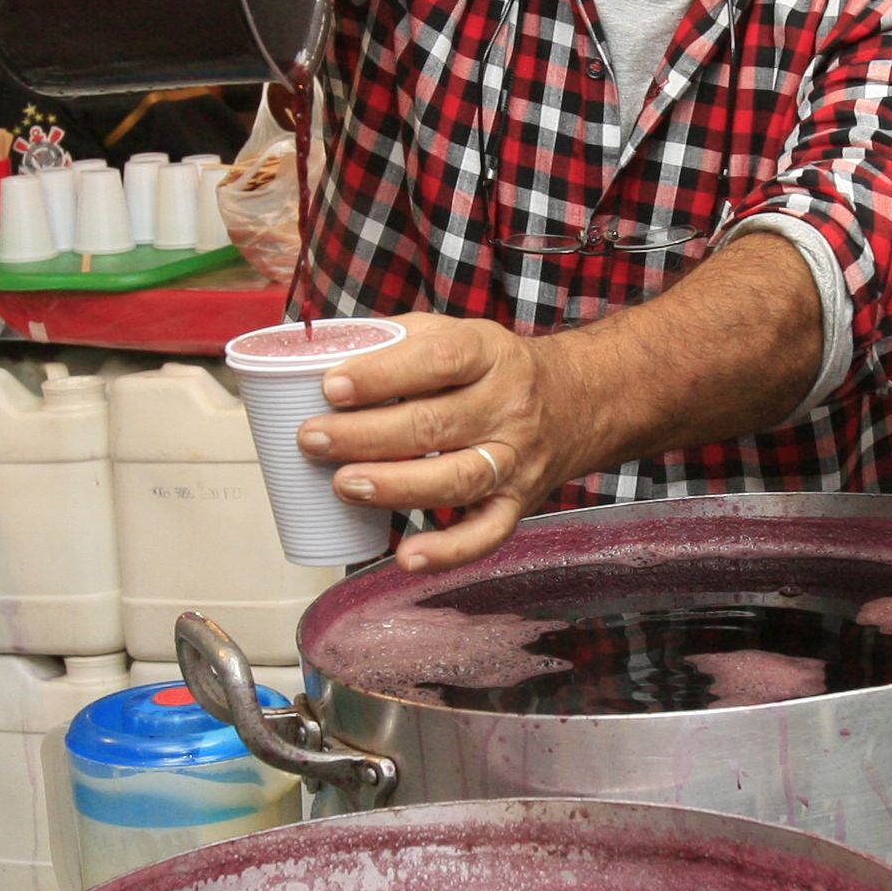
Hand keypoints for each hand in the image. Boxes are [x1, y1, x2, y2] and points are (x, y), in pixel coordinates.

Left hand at [297, 315, 580, 571]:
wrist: (579, 401)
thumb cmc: (493, 368)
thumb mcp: (455, 333)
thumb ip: (395, 341)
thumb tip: (317, 356)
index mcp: (488, 354)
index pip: (437, 360)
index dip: (382, 375)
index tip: (331, 387)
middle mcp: (507, 407)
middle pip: (435, 424)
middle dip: (366, 434)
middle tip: (313, 439)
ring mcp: (515, 460)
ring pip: (456, 479)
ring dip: (395, 486)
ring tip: (343, 485)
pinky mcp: (517, 504)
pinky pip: (486, 534)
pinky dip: (447, 552)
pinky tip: (405, 557)